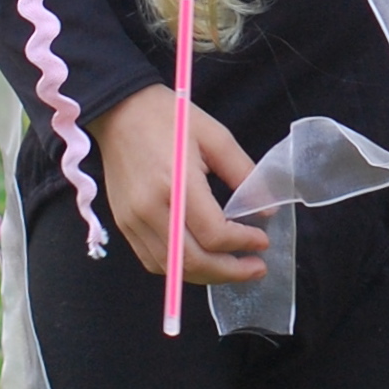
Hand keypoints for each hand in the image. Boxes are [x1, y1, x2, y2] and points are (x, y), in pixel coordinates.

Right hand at [90, 83, 267, 285]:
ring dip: (207, 275)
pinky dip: (180, 269)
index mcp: (177, 184)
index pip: (214, 234)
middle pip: (194, 261)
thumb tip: (267, 210)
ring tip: (232, 268)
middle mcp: (151, 209)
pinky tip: (201, 260)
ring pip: (173, 269)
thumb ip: (243, 173)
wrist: (120, 112)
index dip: (243, 243)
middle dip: (230, 272)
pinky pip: (153, 261)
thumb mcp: (216, 137)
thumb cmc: (169, 118)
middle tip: (256, 267)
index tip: (263, 240)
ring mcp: (134, 221)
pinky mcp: (124, 225)